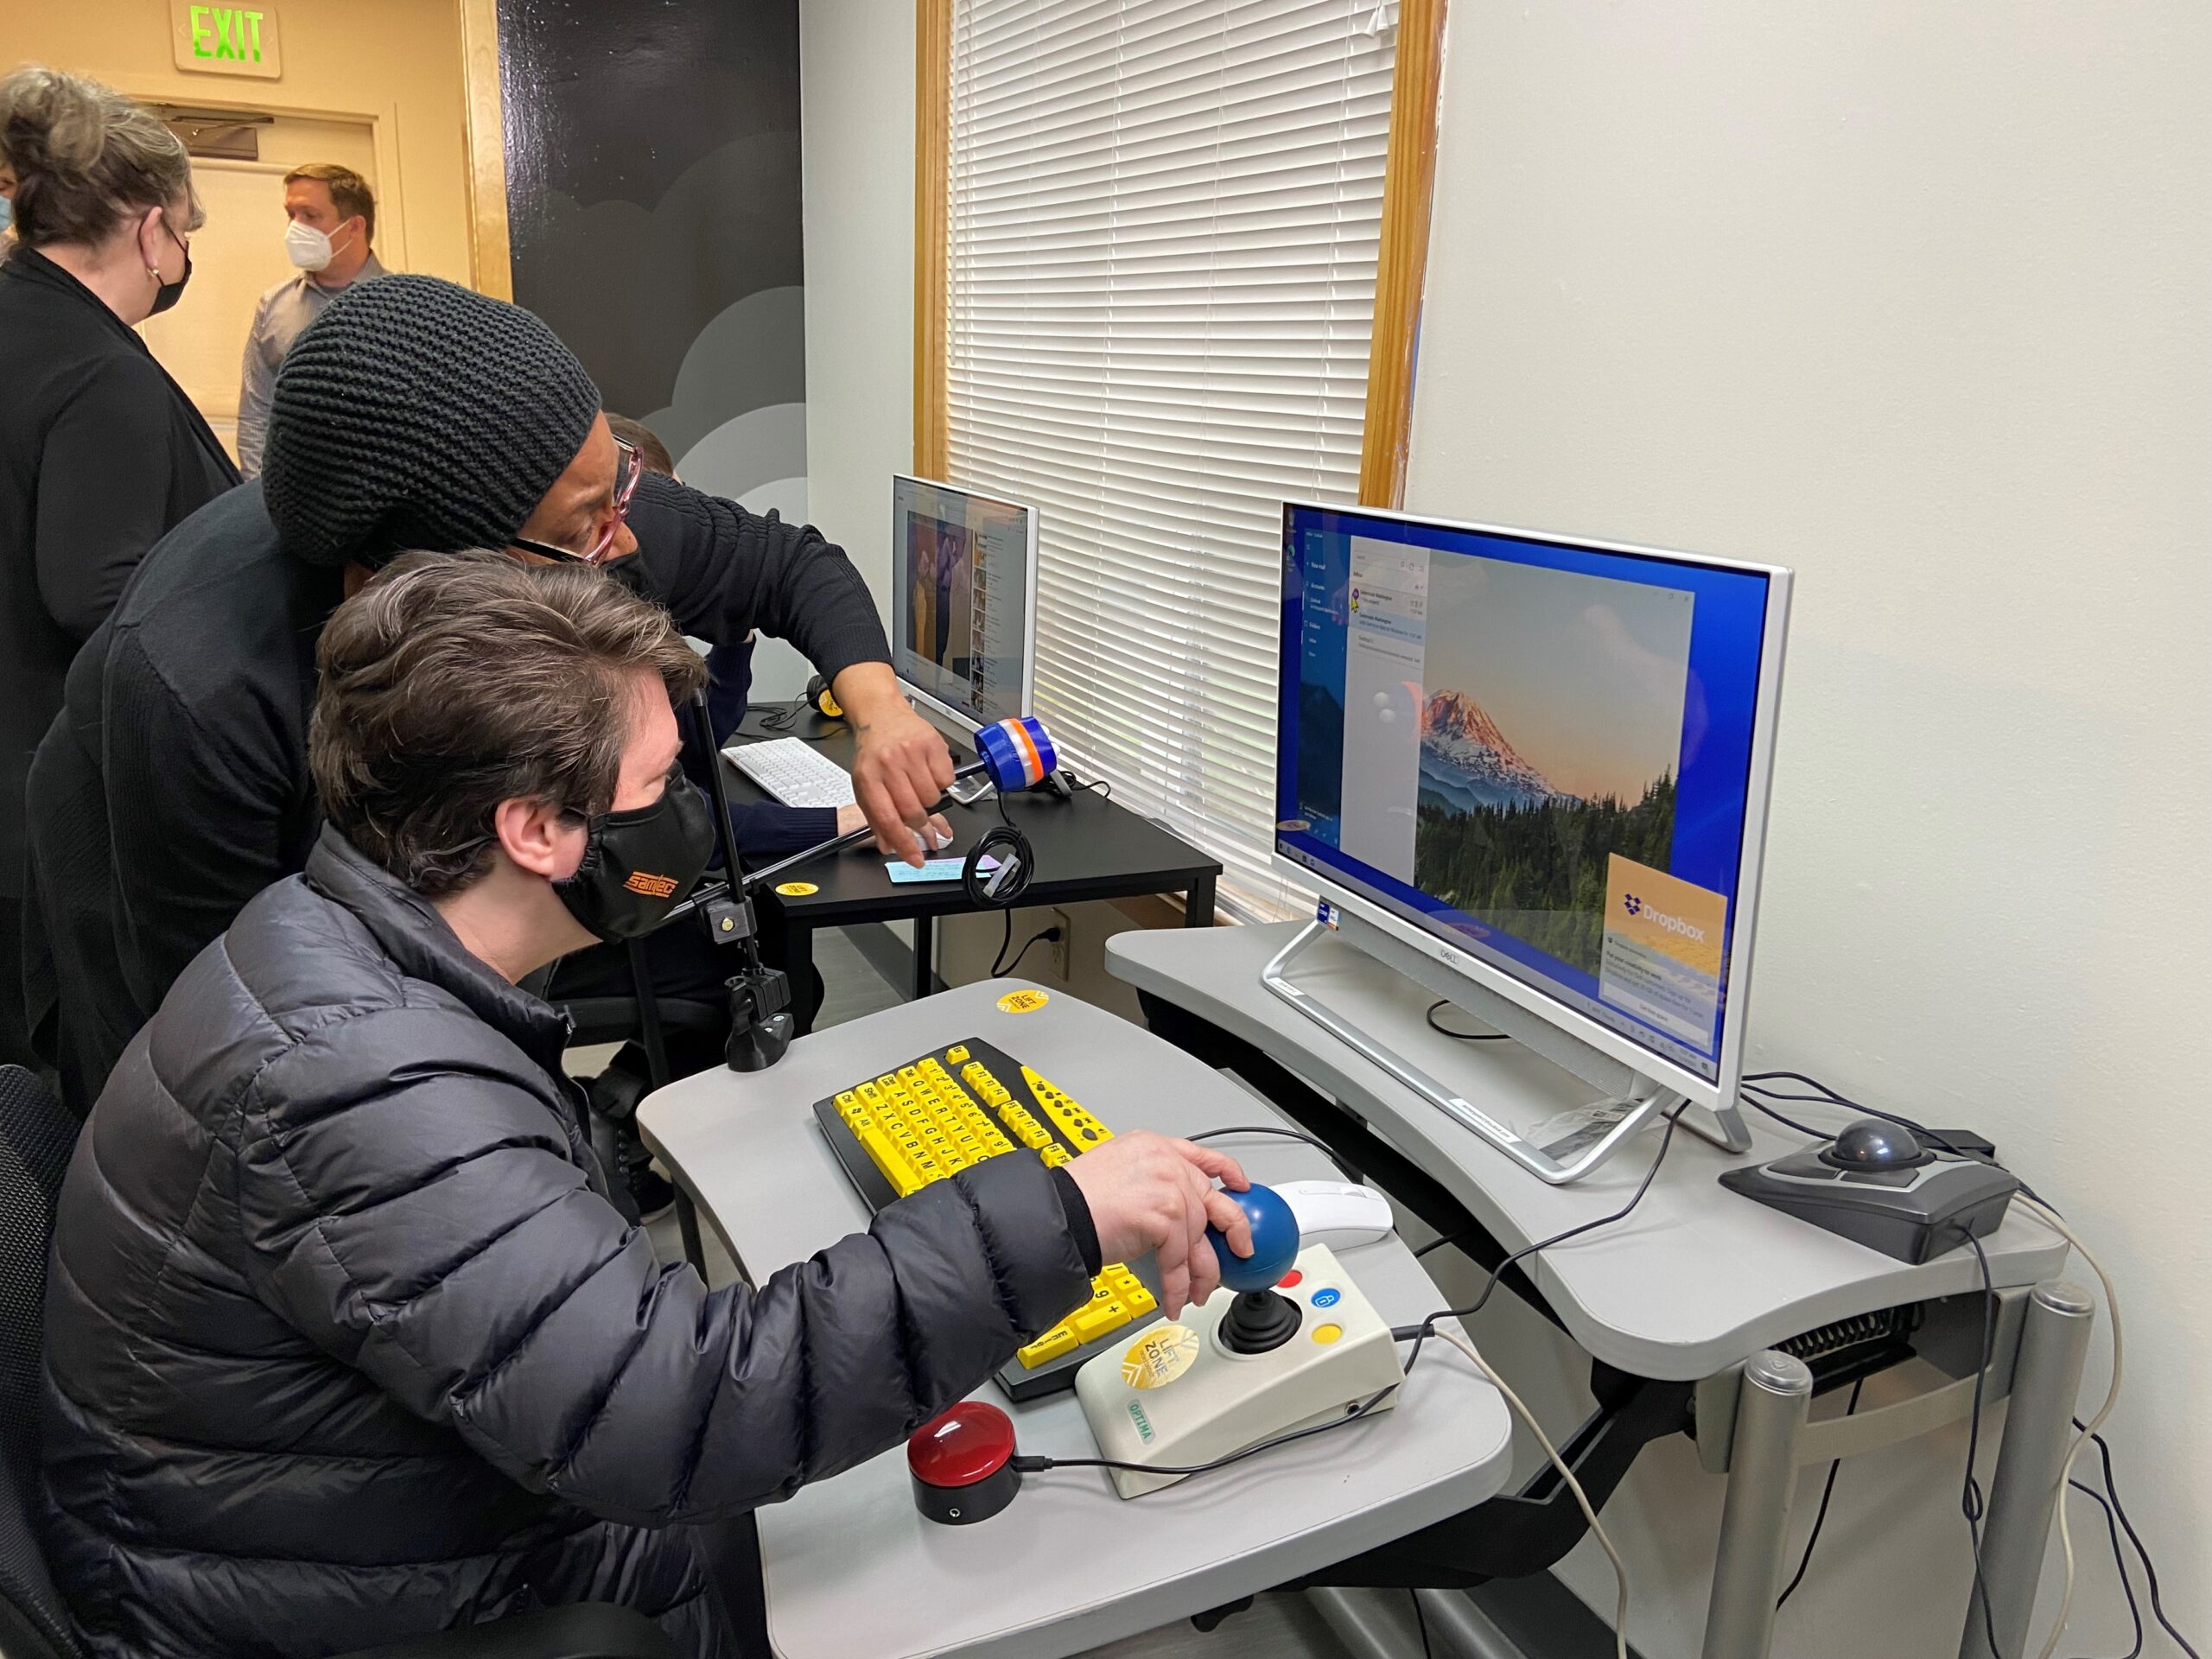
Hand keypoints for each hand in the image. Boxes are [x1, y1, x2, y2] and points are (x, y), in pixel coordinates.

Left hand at [835, 666, 954, 865]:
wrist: (881, 714)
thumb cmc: (873, 752)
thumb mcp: (865, 785)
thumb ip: (876, 818)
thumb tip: (889, 846)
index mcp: (868, 778)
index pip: (888, 819)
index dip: (904, 844)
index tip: (916, 860)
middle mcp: (889, 764)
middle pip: (914, 811)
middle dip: (918, 820)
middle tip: (916, 813)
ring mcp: (912, 752)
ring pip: (933, 797)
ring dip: (930, 799)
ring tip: (918, 784)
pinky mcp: (932, 744)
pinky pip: (947, 779)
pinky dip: (941, 782)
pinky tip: (927, 771)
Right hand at [1065, 1133, 1251, 1316]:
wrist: (1058, 1214)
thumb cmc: (1076, 1200)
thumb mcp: (1118, 1173)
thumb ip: (1152, 1182)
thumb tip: (1175, 1212)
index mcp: (1155, 1147)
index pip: (1203, 1156)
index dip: (1227, 1172)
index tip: (1238, 1185)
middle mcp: (1167, 1163)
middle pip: (1212, 1201)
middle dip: (1233, 1232)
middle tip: (1239, 1251)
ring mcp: (1169, 1188)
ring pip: (1198, 1239)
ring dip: (1199, 1274)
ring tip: (1194, 1293)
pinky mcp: (1165, 1217)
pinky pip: (1180, 1262)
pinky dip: (1177, 1287)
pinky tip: (1174, 1300)